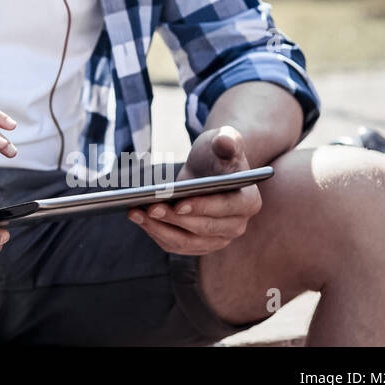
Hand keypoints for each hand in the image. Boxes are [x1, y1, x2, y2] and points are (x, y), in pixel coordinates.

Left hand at [127, 125, 260, 255]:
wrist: (209, 167)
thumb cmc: (217, 152)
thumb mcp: (223, 139)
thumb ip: (227, 140)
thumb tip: (225, 142)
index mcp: (248, 202)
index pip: (225, 208)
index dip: (202, 207)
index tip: (178, 204)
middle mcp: (237, 225)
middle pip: (203, 228)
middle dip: (174, 219)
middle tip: (150, 208)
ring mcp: (218, 238)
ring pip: (186, 241)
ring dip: (159, 229)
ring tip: (136, 213)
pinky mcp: (198, 244)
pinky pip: (175, 245)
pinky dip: (156, 233)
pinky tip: (138, 218)